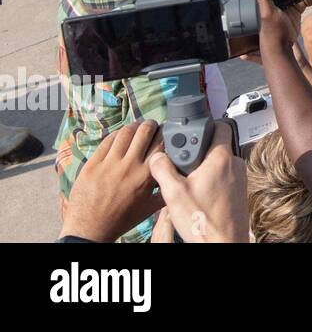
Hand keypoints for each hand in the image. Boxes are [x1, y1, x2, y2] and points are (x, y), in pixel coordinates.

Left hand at [61, 121, 163, 241]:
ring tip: (136, 127)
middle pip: (144, 132)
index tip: (166, 132)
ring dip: (134, 126)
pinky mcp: (92, 164)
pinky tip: (120, 136)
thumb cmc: (121, 219)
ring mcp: (109, 164)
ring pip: (125, 133)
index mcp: (146, 176)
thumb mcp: (150, 208)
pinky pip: (107, 141)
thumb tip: (178, 176)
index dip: (165, 134)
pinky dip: (116, 135)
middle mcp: (129, 167)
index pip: (161, 144)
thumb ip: (165, 190)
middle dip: (151, 125)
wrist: (90, 228)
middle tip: (152, 126)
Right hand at [148, 123, 248, 242]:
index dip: (204, 126)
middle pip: (216, 145)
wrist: (223, 243)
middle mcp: (235, 164)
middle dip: (199, 150)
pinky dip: (211, 180)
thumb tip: (157, 157)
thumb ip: (163, 169)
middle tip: (182, 163)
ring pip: (219, 162)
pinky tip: (197, 193)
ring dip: (204, 167)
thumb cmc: (203, 221)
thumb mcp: (173, 193)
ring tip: (187, 182)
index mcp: (222, 158)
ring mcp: (240, 178)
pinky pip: (224, 177)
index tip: (190, 132)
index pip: (220, 126)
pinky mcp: (239, 191)